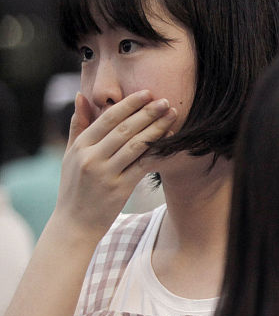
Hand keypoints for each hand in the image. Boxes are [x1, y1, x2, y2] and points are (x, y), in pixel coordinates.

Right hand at [55, 91, 176, 236]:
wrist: (75, 223)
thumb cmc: (74, 187)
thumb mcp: (69, 155)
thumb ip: (77, 126)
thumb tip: (80, 96)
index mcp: (80, 147)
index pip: (107, 119)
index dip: (128, 105)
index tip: (146, 93)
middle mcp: (92, 158)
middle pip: (124, 129)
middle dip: (147, 113)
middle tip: (166, 100)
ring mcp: (106, 174)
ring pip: (136, 145)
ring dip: (156, 128)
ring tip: (172, 116)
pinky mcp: (120, 189)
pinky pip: (143, 166)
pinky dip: (157, 152)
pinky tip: (170, 141)